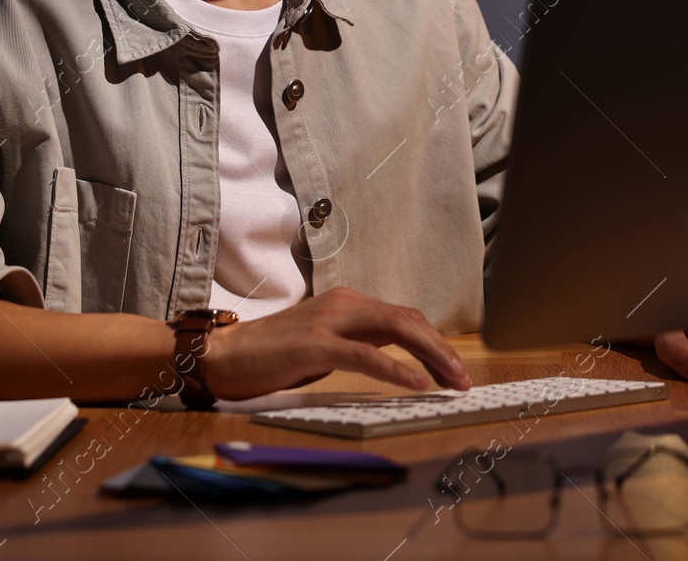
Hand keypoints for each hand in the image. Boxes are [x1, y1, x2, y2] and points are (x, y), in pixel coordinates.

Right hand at [203, 287, 473, 399]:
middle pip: (408, 320)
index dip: (434, 342)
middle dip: (441, 349)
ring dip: (430, 355)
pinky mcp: (316, 345)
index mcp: (348, 303)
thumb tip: (395, 356)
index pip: (404, 317)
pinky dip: (396, 368)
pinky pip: (366, 355)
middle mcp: (344, 304)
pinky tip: (417, 383)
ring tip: (452, 379)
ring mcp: (330, 321)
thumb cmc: (272, 354)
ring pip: (396, 329)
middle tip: (463, 379)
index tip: (453, 370)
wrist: (223, 354)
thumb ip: (357, 341)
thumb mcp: (324, 343)